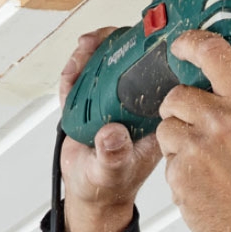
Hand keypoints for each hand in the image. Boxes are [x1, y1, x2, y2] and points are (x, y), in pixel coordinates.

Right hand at [59, 28, 162, 231]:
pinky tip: (72, 67)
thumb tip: (112, 135)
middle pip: (132, 59)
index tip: (136, 39)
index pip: (158, 73)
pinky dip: (76, 67)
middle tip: (99, 40)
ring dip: (95, 50)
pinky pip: (85, 77)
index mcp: (153, 113)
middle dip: (116, 43)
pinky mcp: (92, 101)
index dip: (149, 51)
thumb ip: (111, 155)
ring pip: (108, 62)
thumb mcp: (110, 172)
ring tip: (84, 47)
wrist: (90, 192)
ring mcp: (114, 99)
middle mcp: (136, 101)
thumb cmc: (110, 184)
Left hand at [157, 30, 230, 231]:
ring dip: (179, 134)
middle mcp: (219, 122)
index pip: (212, 53)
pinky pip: (169, 161)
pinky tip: (204, 176)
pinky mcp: (181, 179)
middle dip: (183, 102)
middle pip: (177, 94)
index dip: (192, 42)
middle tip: (196, 115)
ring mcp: (196, 151)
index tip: (184, 44)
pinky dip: (181, 165)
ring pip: (167, 127)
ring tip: (202, 150)